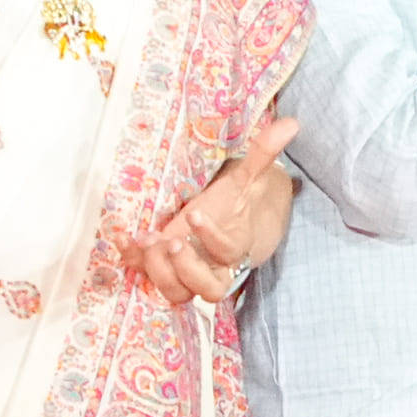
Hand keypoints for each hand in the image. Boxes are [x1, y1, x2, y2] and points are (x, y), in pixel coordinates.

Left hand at [120, 117, 299, 308]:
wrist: (220, 227)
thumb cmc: (231, 205)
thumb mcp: (245, 179)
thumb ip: (263, 155)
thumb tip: (291, 124)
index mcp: (234, 246)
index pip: (229, 251)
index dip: (212, 237)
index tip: (196, 213)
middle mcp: (212, 267)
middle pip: (208, 289)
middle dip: (187, 268)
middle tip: (172, 241)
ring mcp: (186, 274)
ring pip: (176, 292)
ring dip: (159, 271)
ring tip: (148, 239)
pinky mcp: (162, 272)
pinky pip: (146, 277)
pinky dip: (132, 261)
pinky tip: (125, 239)